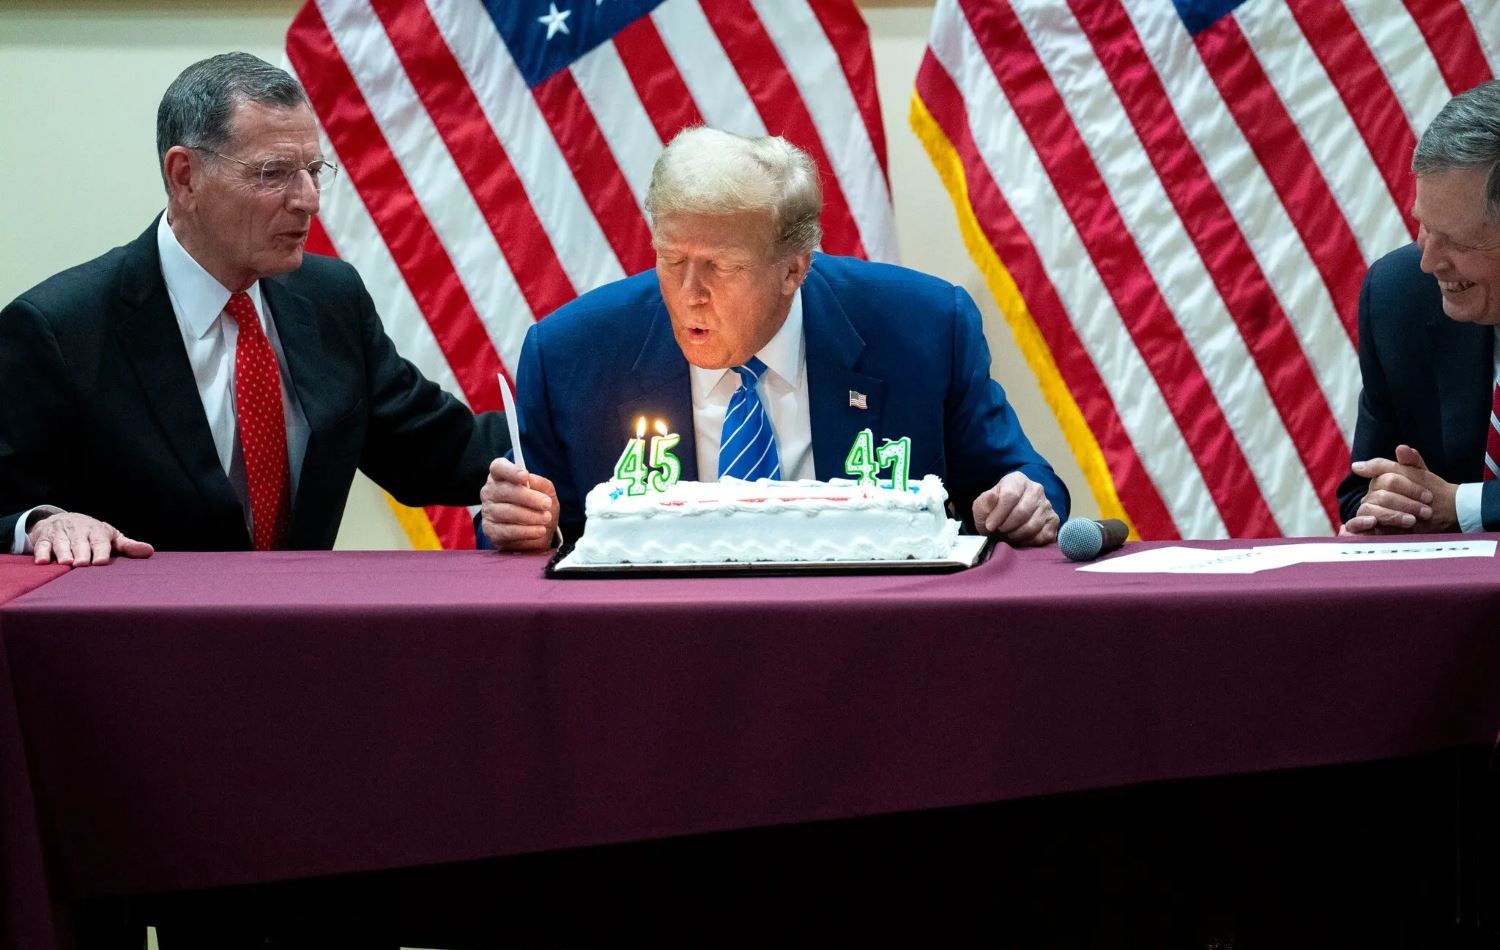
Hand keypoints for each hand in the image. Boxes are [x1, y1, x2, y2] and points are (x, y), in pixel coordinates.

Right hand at [29, 512, 153, 565]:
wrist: (64, 519)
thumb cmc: (93, 533)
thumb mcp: (111, 537)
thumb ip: (128, 546)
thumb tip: (150, 551)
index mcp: (97, 532)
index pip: (100, 542)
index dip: (101, 551)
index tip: (101, 562)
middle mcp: (79, 532)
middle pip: (80, 543)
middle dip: (81, 553)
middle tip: (82, 564)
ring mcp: (61, 535)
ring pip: (61, 544)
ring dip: (63, 553)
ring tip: (66, 563)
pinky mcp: (44, 539)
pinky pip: (41, 546)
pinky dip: (41, 552)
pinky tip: (43, 561)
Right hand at [480, 457, 559, 551]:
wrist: (535, 532)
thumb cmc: (537, 506)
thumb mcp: (546, 492)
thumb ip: (541, 484)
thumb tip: (531, 480)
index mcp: (500, 476)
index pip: (498, 468)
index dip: (511, 471)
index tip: (525, 476)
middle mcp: (490, 492)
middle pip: (505, 491)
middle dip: (529, 498)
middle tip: (546, 504)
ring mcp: (488, 511)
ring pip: (507, 512)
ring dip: (530, 516)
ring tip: (546, 518)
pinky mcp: (490, 530)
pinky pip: (508, 530)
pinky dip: (526, 531)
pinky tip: (539, 530)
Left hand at [972, 472, 1058, 546]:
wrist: (1006, 518)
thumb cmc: (993, 511)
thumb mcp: (982, 506)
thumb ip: (985, 502)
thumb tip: (992, 497)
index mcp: (1018, 480)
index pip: (1010, 495)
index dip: (998, 514)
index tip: (989, 526)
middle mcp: (1036, 489)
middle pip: (1022, 511)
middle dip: (1007, 526)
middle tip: (998, 533)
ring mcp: (1047, 505)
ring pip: (1033, 525)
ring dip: (1016, 535)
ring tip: (1007, 537)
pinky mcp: (1054, 521)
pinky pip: (1044, 535)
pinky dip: (1029, 542)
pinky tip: (1019, 540)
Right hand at [1342, 444, 1456, 534]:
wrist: (1434, 523)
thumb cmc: (1426, 499)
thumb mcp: (1422, 478)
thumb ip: (1412, 462)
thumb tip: (1401, 448)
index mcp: (1381, 480)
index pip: (1386, 474)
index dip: (1408, 486)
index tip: (1428, 496)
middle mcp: (1371, 494)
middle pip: (1382, 493)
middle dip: (1406, 502)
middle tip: (1426, 510)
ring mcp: (1367, 511)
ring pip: (1370, 508)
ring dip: (1392, 514)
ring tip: (1412, 521)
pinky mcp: (1364, 529)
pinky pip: (1354, 524)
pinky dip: (1361, 523)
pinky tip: (1373, 523)